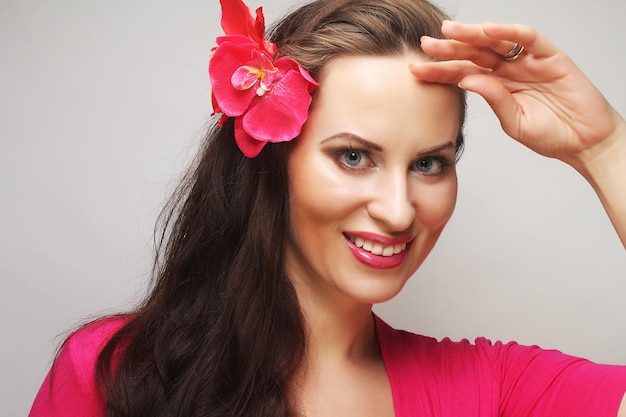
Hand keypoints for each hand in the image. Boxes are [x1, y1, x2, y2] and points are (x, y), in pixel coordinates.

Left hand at [411, 20, 624, 168]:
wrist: (584, 143)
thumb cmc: (550, 135)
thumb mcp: (514, 122)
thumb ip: (494, 100)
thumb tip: (467, 79)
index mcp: (496, 86)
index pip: (462, 73)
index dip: (439, 70)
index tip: (415, 69)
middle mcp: (509, 70)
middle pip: (474, 53)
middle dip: (449, 48)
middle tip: (425, 44)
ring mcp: (529, 61)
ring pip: (496, 41)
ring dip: (472, 34)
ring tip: (449, 31)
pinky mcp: (551, 56)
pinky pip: (528, 38)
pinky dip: (508, 32)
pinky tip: (488, 29)